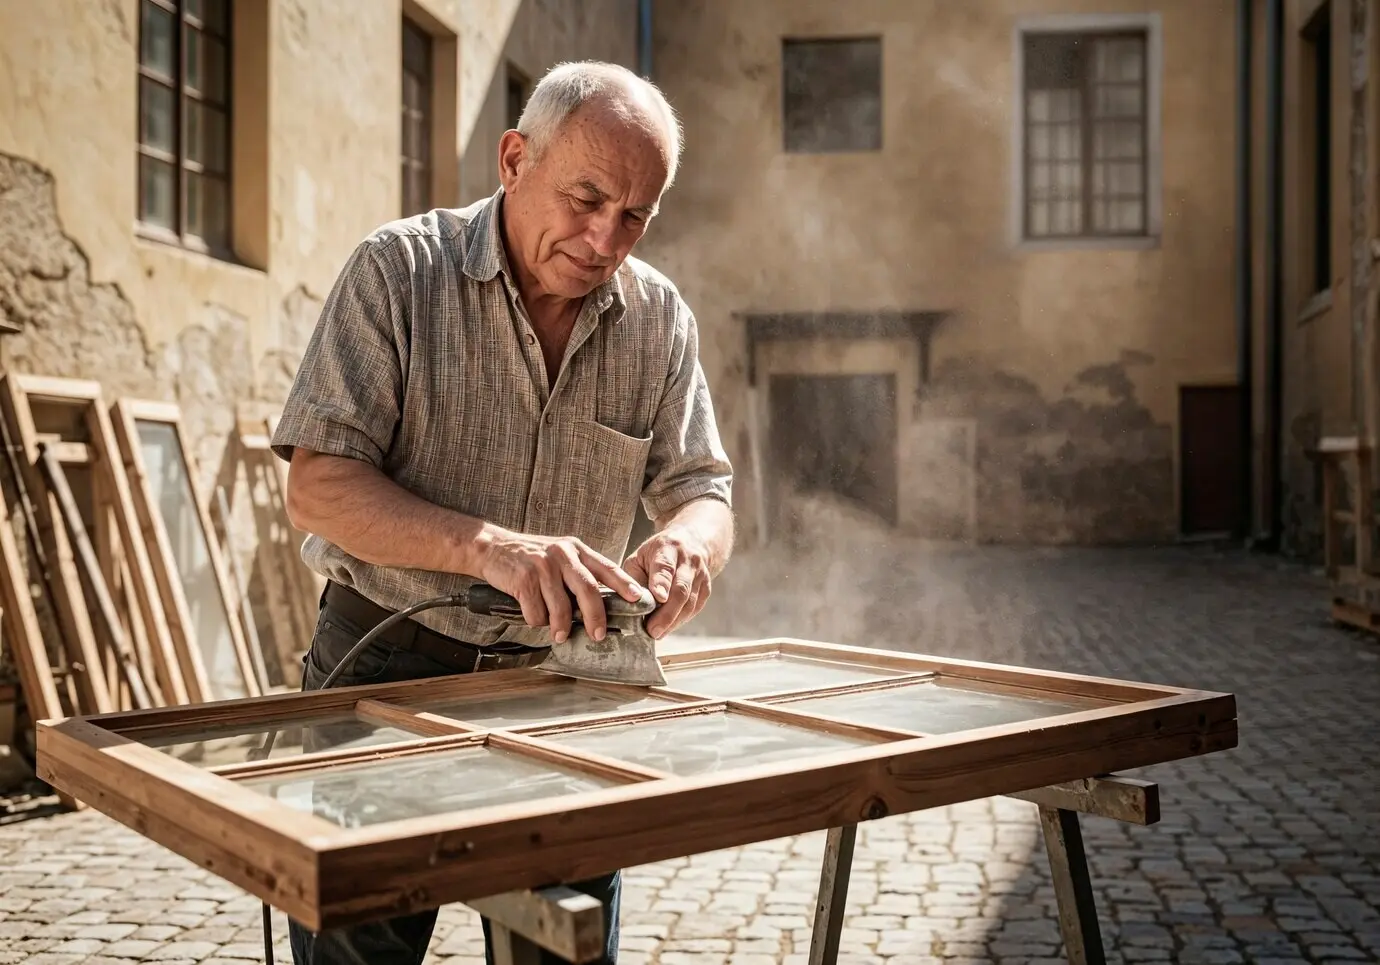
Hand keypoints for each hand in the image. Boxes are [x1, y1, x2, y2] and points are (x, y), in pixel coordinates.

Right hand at [476, 528, 642, 642]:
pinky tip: (533, 615)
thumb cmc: (530, 558)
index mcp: (576, 549)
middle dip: (596, 616)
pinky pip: (536, 611)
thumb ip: (579, 573)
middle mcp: (563, 554)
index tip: (638, 598)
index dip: (624, 584)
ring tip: (559, 635)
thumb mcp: (560, 556)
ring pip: (561, 606)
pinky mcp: (524, 579)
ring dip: (561, 626)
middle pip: (588, 589)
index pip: (606, 567)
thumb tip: (600, 603)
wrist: (493, 548)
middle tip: (598, 634)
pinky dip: (536, 620)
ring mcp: (543, 566)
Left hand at [623, 527, 711, 639]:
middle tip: (653, 630)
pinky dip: (681, 620)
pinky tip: (668, 627)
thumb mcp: (640, 557)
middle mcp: (688, 561)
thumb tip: (630, 606)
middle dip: (667, 613)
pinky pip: (695, 608)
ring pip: (690, 602)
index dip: (662, 583)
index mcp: (668, 548)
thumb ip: (634, 579)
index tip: (658, 598)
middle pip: (681, 589)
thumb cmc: (656, 554)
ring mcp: (700, 575)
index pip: (665, 567)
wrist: (690, 542)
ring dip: (674, 621)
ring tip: (658, 633)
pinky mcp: (706, 588)